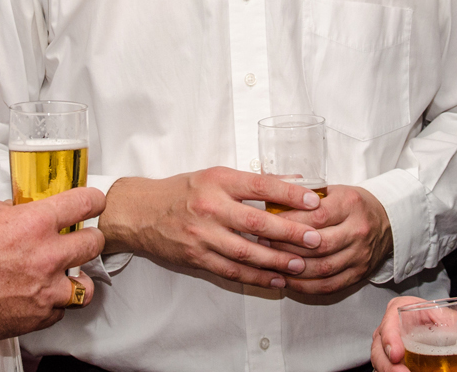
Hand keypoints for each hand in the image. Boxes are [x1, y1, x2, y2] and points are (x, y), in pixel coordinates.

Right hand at [0, 186, 104, 341]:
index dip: (94, 200)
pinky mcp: (37, 315)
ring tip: (69, 275)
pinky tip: (43, 296)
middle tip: (82, 239)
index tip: (95, 202)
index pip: (85, 202)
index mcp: (35, 222)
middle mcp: (47, 255)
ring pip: (86, 284)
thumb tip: (23, 209)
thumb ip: (12, 208)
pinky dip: (55, 304)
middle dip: (89, 238)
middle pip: (94, 243)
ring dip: (78, 278)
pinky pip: (61, 310)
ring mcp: (45, 288)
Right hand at [98, 167, 327, 288]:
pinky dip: (256, 277)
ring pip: (246, 251)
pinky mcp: (197, 257)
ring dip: (276, 261)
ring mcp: (203, 235)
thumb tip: (294, 180)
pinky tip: (276, 280)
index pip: (260, 185)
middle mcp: (210, 207)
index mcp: (218, 181)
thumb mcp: (215, 176)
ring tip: (301, 265)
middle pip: (256, 221)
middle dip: (289, 232)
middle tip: (315, 240)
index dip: (289, 193)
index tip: (314, 202)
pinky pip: (231, 271)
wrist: (140, 212)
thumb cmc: (182, 191)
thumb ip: (252, 182)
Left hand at [264, 184, 392, 293]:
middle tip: (263, 243)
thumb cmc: (353, 204)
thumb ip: (307, 193)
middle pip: (319, 244)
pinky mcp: (359, 274)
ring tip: (271, 263)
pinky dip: (306, 286)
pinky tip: (288, 281)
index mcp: (350, 204)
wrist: (387, 221)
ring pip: (323, 268)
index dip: (289, 221)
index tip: (267, 221)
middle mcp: (358, 230)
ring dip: (293, 269)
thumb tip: (271, 195)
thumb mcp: (335, 190)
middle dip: (287, 246)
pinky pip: (330, 285)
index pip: (317, 215)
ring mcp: (360, 255)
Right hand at [370, 297, 456, 370]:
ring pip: (381, 361)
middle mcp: (399, 330)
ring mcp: (395, 350)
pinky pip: (388, 370)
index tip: (398, 355)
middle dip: (386, 363)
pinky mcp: (399, 366)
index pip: (393, 314)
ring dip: (388, 371)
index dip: (389, 334)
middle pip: (381, 344)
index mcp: (414, 310)